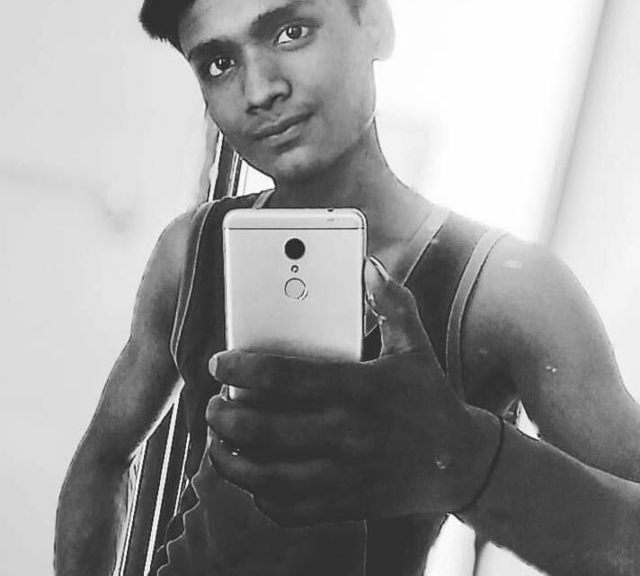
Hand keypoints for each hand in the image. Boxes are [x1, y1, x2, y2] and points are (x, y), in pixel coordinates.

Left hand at [206, 258, 499, 526]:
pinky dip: (262, 497)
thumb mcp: (414, 345)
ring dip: (232, 460)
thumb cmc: (430, 398)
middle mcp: (347, 433)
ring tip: (218, 442)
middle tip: (212, 403)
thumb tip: (369, 265)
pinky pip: (290, 509)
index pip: (284, 375)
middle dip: (225, 414)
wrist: (459, 464)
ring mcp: (345, 474)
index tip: (218, 362)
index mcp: (359, 388)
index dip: (241, 367)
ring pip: (268, 476)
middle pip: (264, 427)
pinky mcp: (346, 504)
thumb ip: (391, 303)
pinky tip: (252, 479)